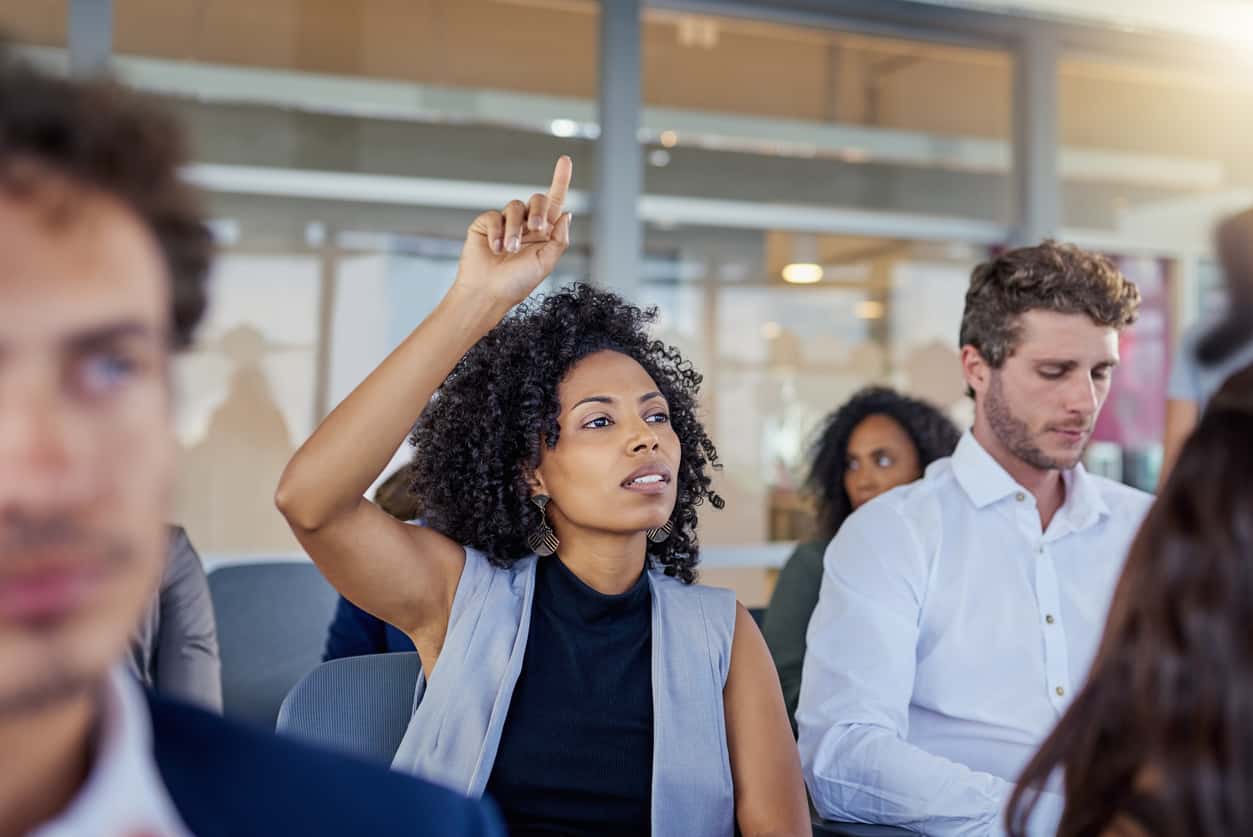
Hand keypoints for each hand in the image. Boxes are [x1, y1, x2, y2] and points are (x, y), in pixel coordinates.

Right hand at [452, 156, 572, 311]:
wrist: (487, 293)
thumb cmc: (517, 283)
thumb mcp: (546, 263)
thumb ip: (559, 239)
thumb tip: (567, 214)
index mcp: (543, 233)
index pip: (555, 202)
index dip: (560, 180)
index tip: (565, 160)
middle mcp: (526, 225)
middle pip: (538, 199)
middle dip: (540, 210)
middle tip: (536, 228)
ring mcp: (505, 223)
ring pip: (516, 207)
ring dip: (515, 228)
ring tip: (510, 249)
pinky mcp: (486, 224)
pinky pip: (494, 216)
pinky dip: (497, 232)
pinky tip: (495, 249)